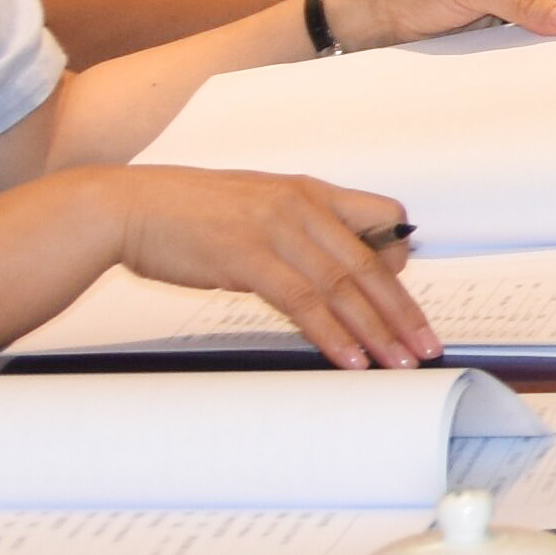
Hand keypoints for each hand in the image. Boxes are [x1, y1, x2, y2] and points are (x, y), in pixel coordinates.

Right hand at [98, 167, 438, 365]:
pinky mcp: (248, 258)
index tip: (409, 299)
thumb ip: (297, 232)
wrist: (129, 207)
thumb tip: (329, 271)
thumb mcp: (257, 210)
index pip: (383, 219)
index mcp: (310, 192)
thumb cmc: (188, 214)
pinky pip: (303, 302)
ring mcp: (276, 230)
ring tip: (399, 363)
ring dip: (376, 331)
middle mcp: (302, 206)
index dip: (403, 260)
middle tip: (426, 347)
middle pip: (371, 264)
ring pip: (343, 287)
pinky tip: (349, 359)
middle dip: (402, 312)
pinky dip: (332, 334)